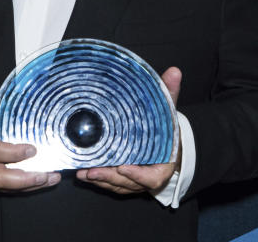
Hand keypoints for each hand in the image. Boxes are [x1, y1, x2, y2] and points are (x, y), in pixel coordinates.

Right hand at [0, 100, 61, 191]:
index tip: (32, 149)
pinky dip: (23, 187)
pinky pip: (3, 190)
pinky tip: (40, 181)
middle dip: (24, 179)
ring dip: (29, 186)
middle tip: (45, 174)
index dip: (12, 153)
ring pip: (2, 188)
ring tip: (50, 178)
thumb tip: (31, 109)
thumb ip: (4, 112)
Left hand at [75, 66, 181, 193]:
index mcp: (163, 164)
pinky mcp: (122, 179)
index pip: (151, 176)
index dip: (138, 175)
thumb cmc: (167, 130)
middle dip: (109, 177)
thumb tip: (174, 71)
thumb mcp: (169, 111)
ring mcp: (134, 181)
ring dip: (100, 179)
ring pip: (116, 184)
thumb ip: (170, 92)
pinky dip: (97, 180)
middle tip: (93, 170)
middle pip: (128, 182)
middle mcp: (147, 176)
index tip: (124, 166)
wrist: (169, 146)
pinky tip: (83, 173)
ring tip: (83, 172)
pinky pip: (110, 183)